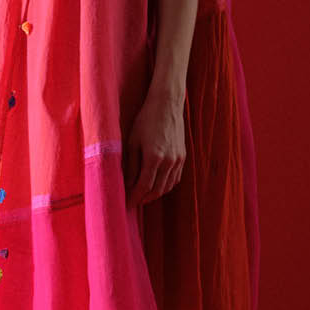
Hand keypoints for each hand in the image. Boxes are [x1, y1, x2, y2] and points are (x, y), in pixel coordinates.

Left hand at [123, 90, 185, 204]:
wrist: (166, 104)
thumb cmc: (146, 120)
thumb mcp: (132, 141)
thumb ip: (130, 165)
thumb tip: (127, 184)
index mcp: (154, 157)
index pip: (144, 187)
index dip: (134, 198)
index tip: (126, 204)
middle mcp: (169, 161)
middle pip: (157, 190)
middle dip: (144, 199)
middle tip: (133, 202)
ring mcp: (178, 160)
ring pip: (167, 186)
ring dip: (155, 194)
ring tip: (143, 195)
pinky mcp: (183, 156)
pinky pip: (175, 178)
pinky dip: (166, 185)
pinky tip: (157, 184)